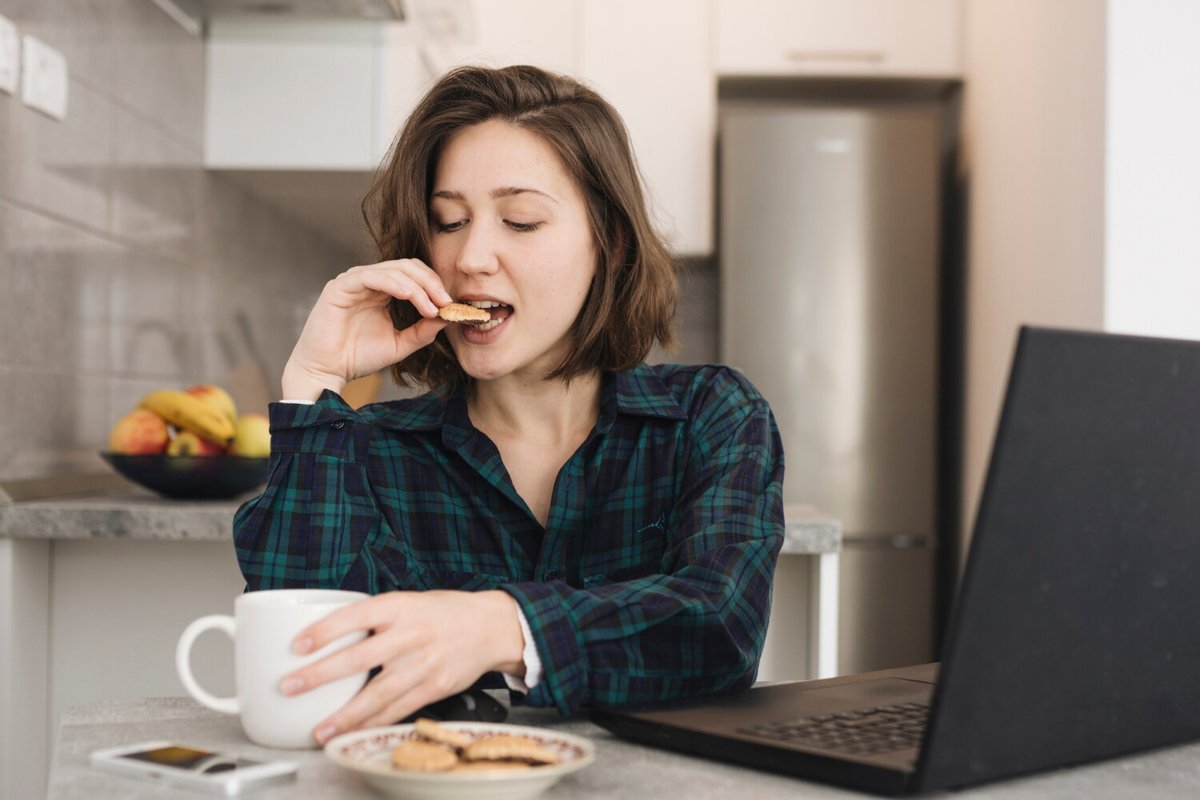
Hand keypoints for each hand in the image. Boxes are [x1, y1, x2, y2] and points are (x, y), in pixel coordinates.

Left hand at [279, 590, 525, 744]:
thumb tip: (328, 635)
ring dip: (345, 715)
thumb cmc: (443, 613)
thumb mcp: (408, 602)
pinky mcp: (435, 687)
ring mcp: (424, 663)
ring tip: (320, 729)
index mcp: (401, 606)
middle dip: (321, 675)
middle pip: (360, 657)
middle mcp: (411, 634)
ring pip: (379, 693)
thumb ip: (374, 618)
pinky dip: (374, 723)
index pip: (356, 615)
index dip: (325, 630)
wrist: (491, 626)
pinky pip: (399, 709)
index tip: (298, 645)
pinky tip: (354, 732)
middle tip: (290, 687)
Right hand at [281, 260, 453, 400]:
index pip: (414, 275)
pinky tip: (409, 295)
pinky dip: (393, 283)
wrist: (327, 372)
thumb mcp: (400, 344)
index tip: (451, 306)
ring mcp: (353, 282)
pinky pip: (370, 276)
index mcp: (382, 291)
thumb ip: (422, 331)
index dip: (434, 285)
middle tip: (446, 302)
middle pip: (407, 267)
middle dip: (431, 283)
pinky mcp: (340, 287)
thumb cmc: (358, 358)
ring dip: (417, 287)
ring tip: (432, 307)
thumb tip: (448, 317)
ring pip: (393, 270)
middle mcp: (368, 282)